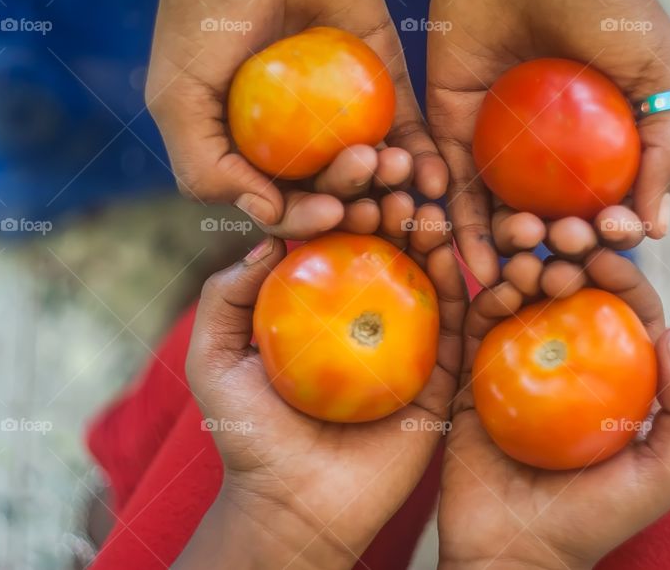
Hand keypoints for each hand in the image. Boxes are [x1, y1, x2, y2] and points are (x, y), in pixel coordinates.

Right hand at [145, 0, 446, 237]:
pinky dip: (426, 158)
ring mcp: (345, 116)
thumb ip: (205, 167)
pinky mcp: (385, 83)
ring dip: (395, 186)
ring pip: (377, 171)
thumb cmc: (201, 16)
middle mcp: (302, 144)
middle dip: (358, 204)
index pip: (288, 208)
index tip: (330, 211)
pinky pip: (411, 130)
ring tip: (401, 174)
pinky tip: (436, 177)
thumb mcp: (179, 99)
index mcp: (254, 157)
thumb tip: (265, 212)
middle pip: (338, 195)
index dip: (310, 220)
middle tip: (371, 189)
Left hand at [176, 200, 465, 568]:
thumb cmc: (250, 433)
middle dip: (393, 200)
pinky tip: (447, 250)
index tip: (355, 163)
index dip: (346, 194)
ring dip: (428, 232)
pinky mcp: (441, 376)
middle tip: (397, 172)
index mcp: (322, 305)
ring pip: (425, 276)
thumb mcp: (214, 357)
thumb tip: (267, 236)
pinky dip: (456, 284)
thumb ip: (226, 295)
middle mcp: (368, 315)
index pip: (338, 236)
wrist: (294, 505)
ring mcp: (408, 344)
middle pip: (387, 245)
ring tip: (424, 203)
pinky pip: (455, 325)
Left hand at [428, 0, 669, 283]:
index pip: (605, 210)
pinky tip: (472, 264)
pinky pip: (454, 189)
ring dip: (509, 250)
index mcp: (603, 146)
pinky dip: (461, 229)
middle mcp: (551, 157)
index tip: (608, 235)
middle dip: (556, 249)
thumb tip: (656, 230)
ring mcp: (500, 148)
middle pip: (552, 223)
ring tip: (515, 265)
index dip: (608, 233)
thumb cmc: (605, 1)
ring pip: (502, 217)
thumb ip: (667, 145)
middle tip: (557, 251)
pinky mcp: (452, 133)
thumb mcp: (658, 69)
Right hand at [438, 248, 669, 568]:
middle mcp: (569, 367)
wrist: (511, 552)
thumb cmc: (592, 520)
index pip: (625, 312)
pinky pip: (479, 329)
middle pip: (572, 295)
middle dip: (570, 258)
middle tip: (560, 250)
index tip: (605, 257)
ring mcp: (520, 369)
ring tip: (527, 266)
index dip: (622, 276)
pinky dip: (488, 300)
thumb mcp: (664, 476)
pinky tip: (499, 290)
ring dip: (527, 269)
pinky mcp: (474, 378)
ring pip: (525, 301)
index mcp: (616, 381)